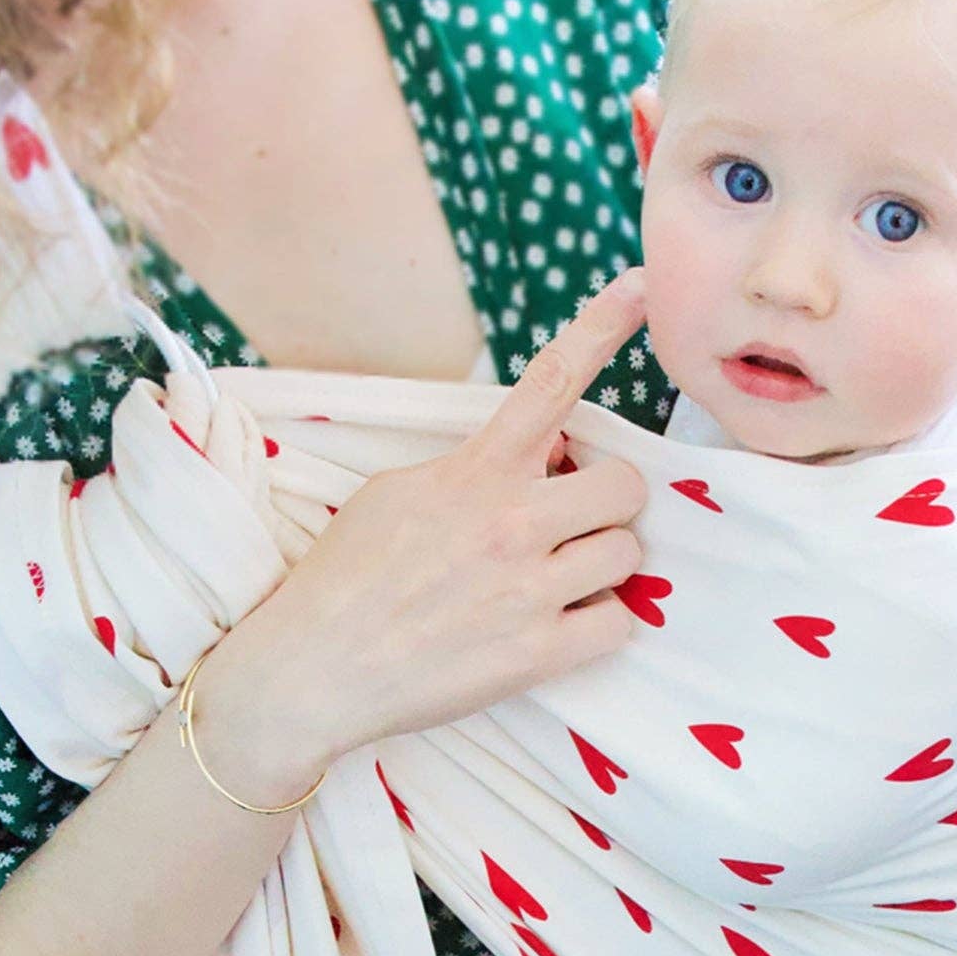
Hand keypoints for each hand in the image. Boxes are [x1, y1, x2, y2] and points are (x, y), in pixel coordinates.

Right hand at [225, 269, 650, 779]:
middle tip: (572, 523)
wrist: (314, 669)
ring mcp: (529, 588)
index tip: (641, 286)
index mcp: (476, 471)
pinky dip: (599, 626)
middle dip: (607, 502)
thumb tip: (538, 452)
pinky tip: (559, 626)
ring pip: (629, 554)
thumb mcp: (398, 492)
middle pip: (625, 485)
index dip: (603, 327)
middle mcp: (511, 520)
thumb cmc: (348, 577)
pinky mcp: (539, 654)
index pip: (551, 382)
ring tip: (556, 580)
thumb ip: (471, 468)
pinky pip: (619, 625)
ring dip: (603, 566)